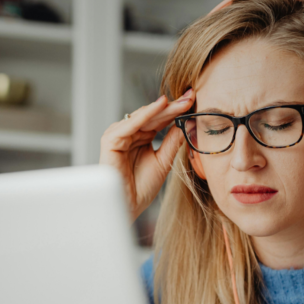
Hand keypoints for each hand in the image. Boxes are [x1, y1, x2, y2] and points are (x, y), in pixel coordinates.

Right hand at [99, 89, 194, 219]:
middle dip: (172, 106)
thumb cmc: (141, 188)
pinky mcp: (110, 141)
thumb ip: (172, 142)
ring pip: (143, 117)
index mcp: (139, 137)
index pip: (159, 120)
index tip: (193, 100)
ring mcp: (118, 136)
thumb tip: (186, 122)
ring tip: (180, 102)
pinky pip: (130, 124)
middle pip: (152, 116)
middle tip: (190, 96)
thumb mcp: (163, 161)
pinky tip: (160, 106)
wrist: (128, 207)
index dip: (176, 111)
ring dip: (162, 109)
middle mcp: (128, 134)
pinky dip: (146, 115)